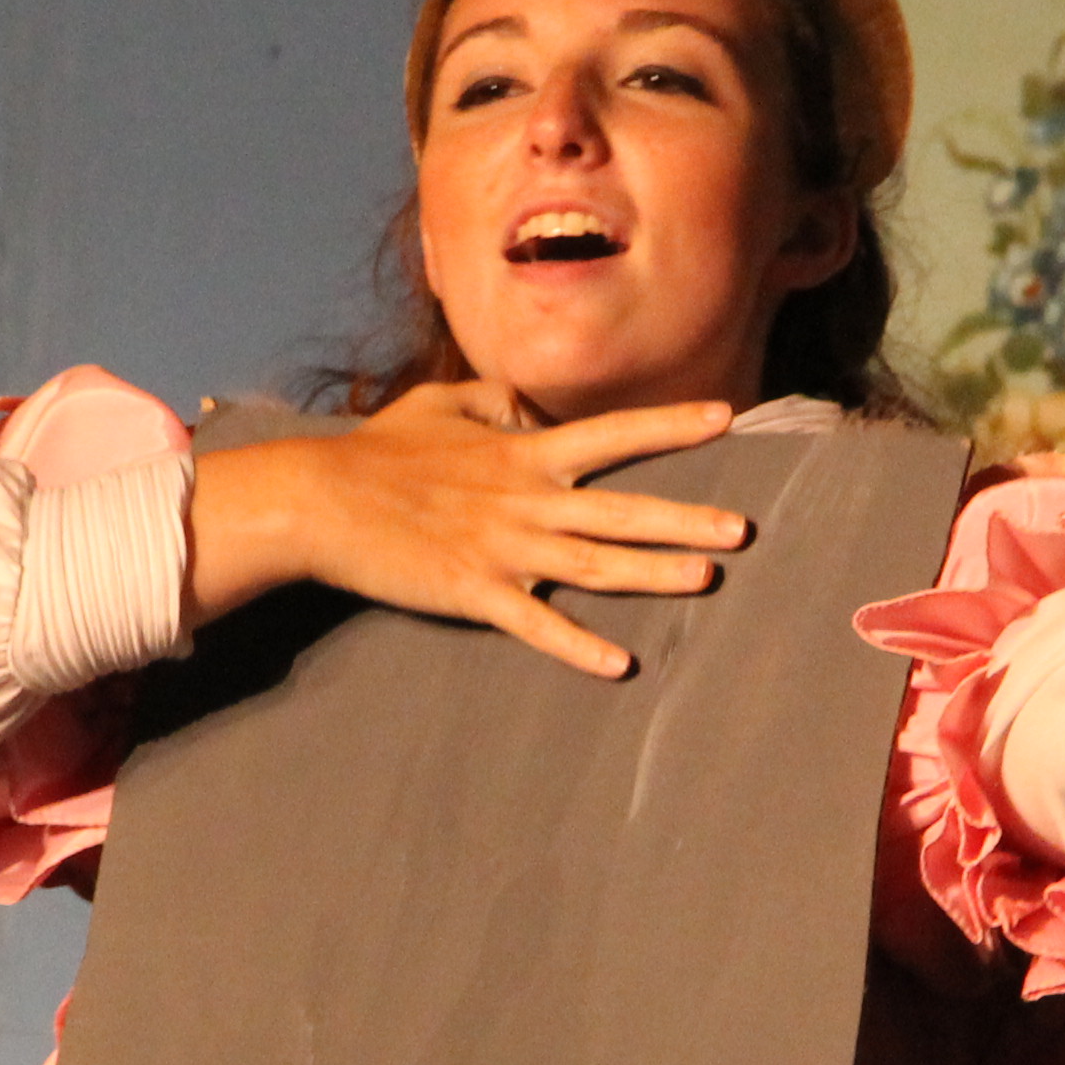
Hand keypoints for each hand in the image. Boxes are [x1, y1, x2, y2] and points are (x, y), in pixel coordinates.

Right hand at [184, 382, 754, 677]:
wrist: (321, 499)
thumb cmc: (379, 450)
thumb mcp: (440, 403)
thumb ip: (493, 399)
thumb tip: (527, 405)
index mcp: (522, 452)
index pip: (612, 434)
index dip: (670, 426)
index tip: (726, 417)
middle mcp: (525, 499)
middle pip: (621, 509)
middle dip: (685, 519)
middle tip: (743, 528)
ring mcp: (503, 548)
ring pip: (594, 564)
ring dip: (652, 572)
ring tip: (706, 579)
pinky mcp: (475, 592)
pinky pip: (537, 624)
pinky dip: (578, 645)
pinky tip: (619, 665)